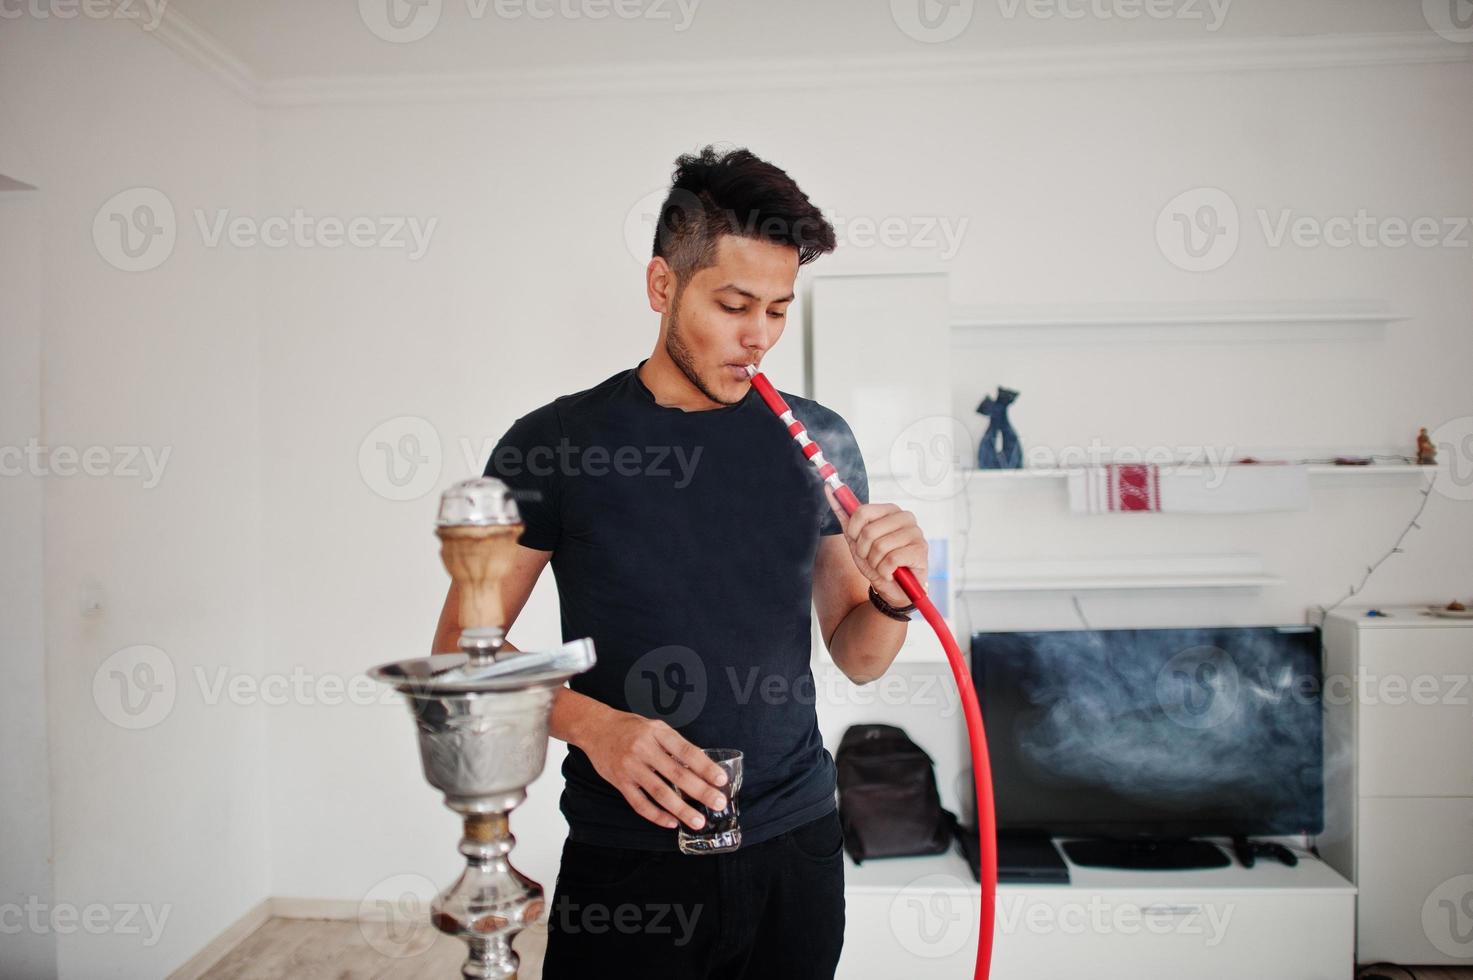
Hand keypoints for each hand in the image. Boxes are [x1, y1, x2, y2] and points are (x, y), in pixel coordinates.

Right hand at [581, 710, 729, 830]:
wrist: (595, 728)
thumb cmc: (630, 728)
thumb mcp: (655, 727)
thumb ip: (674, 745)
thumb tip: (699, 768)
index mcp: (657, 732)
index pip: (687, 751)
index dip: (705, 766)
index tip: (721, 779)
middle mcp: (644, 749)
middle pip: (677, 774)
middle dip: (700, 791)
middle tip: (718, 803)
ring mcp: (630, 767)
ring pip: (659, 792)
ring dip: (681, 809)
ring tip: (698, 821)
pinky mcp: (619, 782)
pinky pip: (639, 803)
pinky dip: (656, 815)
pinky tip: (671, 822)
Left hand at [825, 486, 927, 607]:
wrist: (893, 588)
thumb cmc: (876, 561)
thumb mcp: (855, 538)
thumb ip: (844, 514)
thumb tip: (828, 489)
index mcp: (890, 510)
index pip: (862, 511)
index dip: (853, 531)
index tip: (857, 541)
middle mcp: (905, 517)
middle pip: (869, 531)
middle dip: (863, 551)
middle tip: (871, 558)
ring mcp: (916, 533)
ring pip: (880, 547)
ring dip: (874, 563)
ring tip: (882, 566)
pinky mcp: (921, 551)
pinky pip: (891, 560)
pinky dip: (885, 571)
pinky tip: (891, 573)